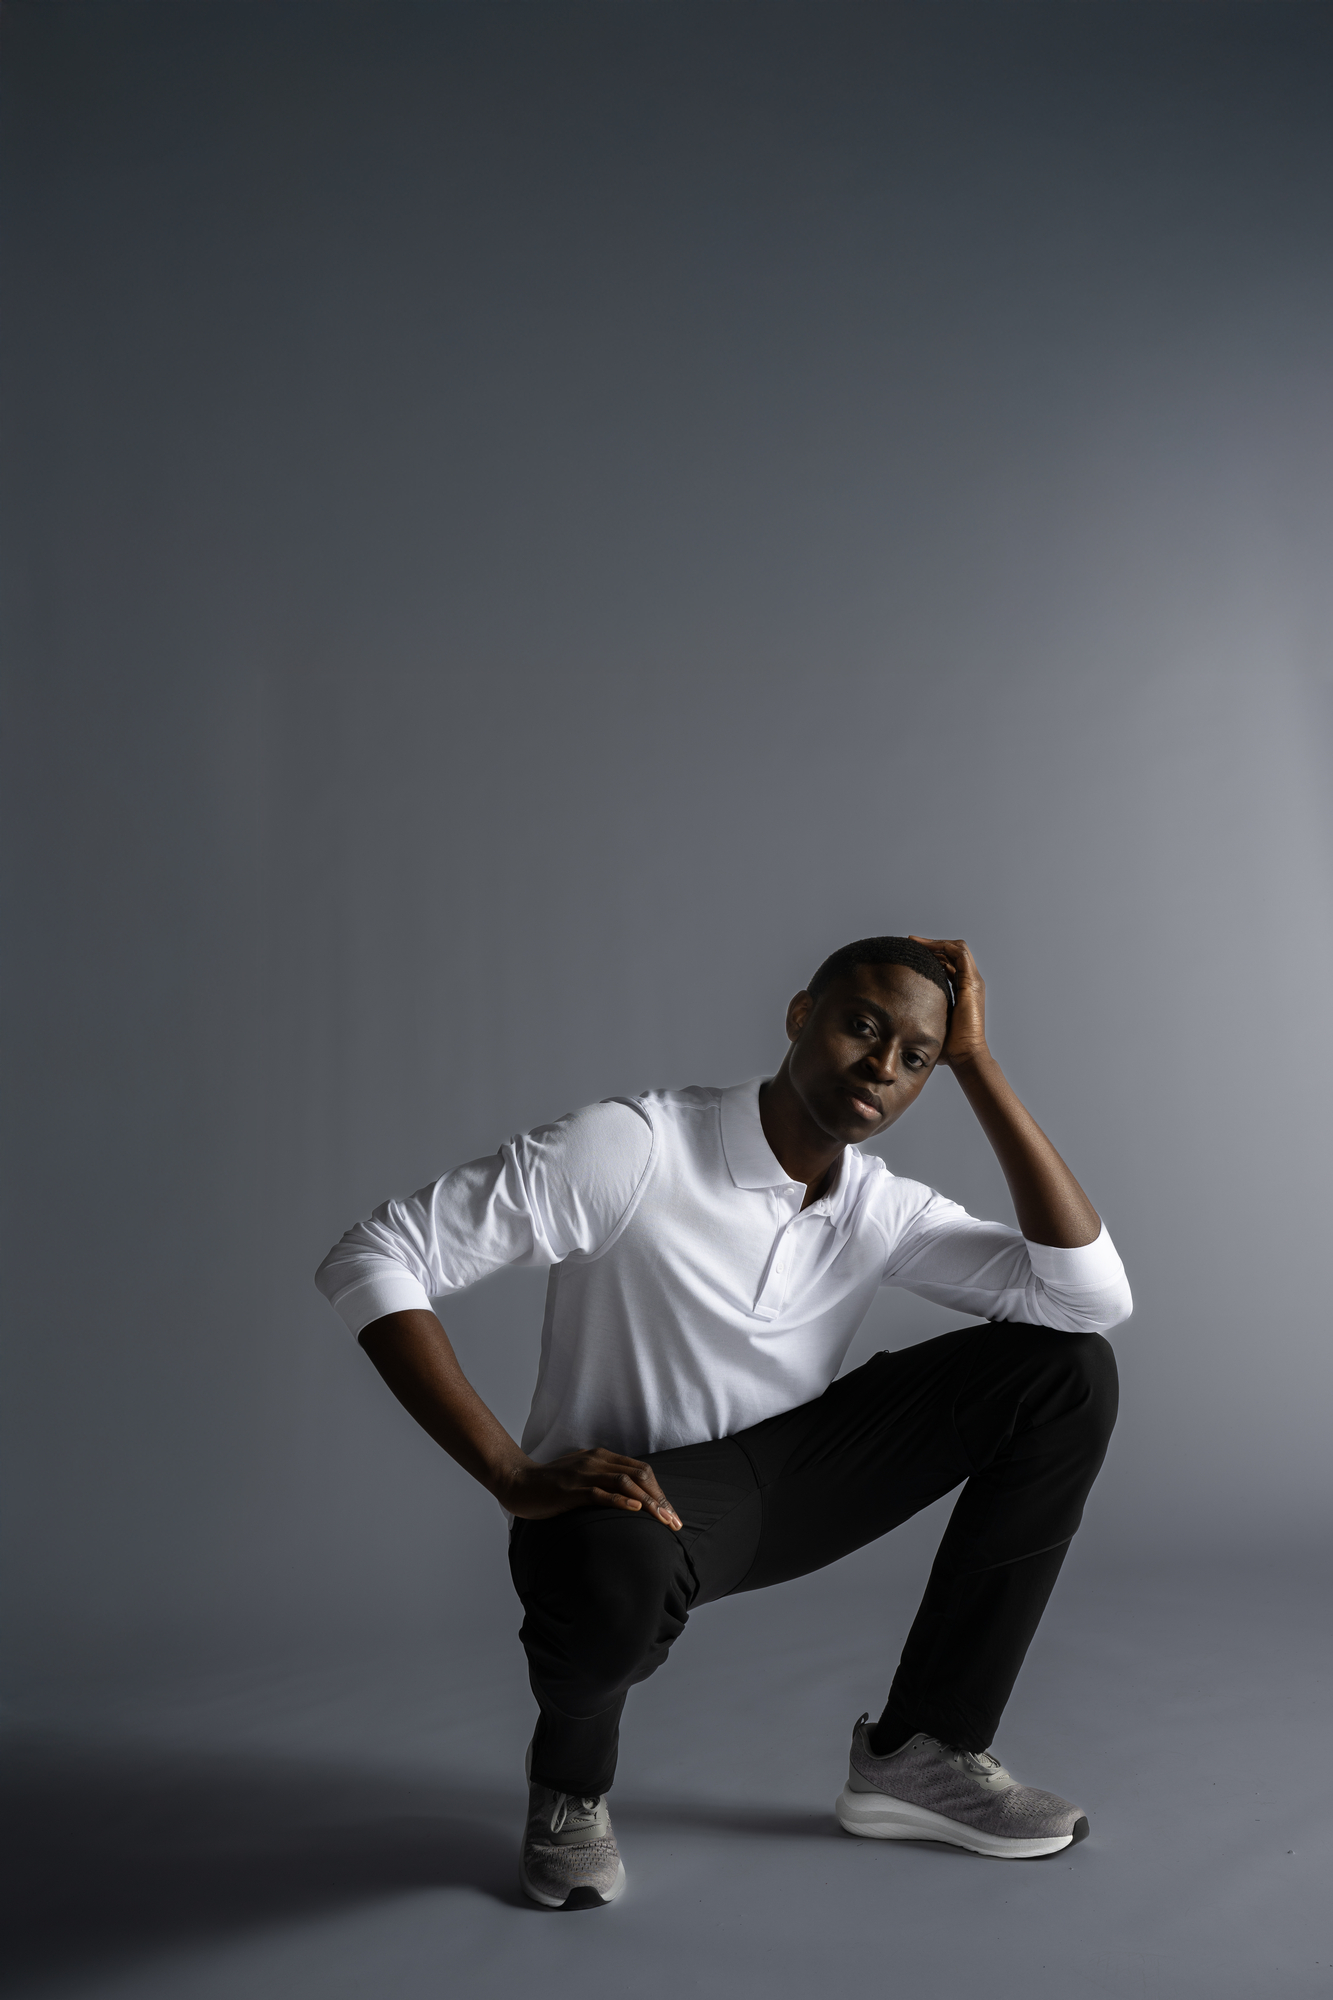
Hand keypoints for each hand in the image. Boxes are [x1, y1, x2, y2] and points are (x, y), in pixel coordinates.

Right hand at [501, 1447, 682, 1529]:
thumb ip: (602, 1483)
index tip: (671, 1515)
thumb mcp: (582, 1479)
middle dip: (661, 1499)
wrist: (519, 1483)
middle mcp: (596, 1461)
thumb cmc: (551, 1486)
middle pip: (639, 1475)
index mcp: (601, 1457)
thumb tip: (628, 1500)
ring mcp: (584, 1474)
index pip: (641, 1471)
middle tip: (674, 1523)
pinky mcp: (571, 1489)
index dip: (659, 1492)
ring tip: (663, 1520)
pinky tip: (635, 1509)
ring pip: (625, 1482)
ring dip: (648, 1502)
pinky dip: (620, 1500)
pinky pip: (600, 1493)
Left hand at [909, 937, 989, 1069]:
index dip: (931, 957)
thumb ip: (922, 1020)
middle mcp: (970, 984)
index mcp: (962, 992)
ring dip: (935, 943)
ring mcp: (973, 982)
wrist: (965, 1055)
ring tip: (915, 942)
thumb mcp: (932, 1026)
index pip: (949, 966)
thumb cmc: (950, 1049)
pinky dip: (942, 946)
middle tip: (910, 943)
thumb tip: (898, 1026)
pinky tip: (924, 948)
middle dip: (932, 946)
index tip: (910, 956)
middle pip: (953, 954)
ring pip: (957, 949)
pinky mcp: (971, 982)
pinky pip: (960, 953)